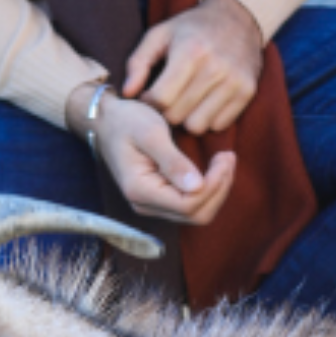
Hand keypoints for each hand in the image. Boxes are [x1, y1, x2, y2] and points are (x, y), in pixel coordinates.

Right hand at [64, 80, 235, 227]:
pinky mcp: (159, 199)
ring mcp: (152, 205)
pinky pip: (191, 206)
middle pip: (196, 215)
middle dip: (219, 189)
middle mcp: (145, 205)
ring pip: (196, 214)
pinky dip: (209, 190)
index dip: (214, 185)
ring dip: (217, 190)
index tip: (225, 155)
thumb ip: (173, 161)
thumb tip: (198, 186)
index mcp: (140, 190)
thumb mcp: (151, 133)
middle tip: (228, 157)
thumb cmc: (126, 121)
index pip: (188, 205)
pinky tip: (215, 169)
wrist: (106, 121)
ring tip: (225, 161)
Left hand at [122, 0, 264, 135]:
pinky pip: (218, 125)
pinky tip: (205, 101)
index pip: (161, 99)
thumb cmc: (191, 28)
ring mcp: (234, 81)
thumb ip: (138, 63)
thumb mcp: (160, 34)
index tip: (149, 95)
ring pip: (197, 126)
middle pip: (176, 116)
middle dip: (166, 111)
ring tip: (186, 100)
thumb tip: (128, 93)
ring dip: (187, 118)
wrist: (238, 17)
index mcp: (190, 52)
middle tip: (168, 98)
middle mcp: (215, 68)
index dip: (148, 102)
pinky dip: (208, 118)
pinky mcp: (247, 92)